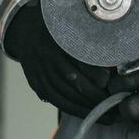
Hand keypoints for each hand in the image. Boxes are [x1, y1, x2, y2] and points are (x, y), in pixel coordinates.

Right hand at [3, 1, 120, 122]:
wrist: (25, 30)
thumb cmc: (55, 27)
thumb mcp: (69, 24)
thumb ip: (87, 36)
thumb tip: (113, 55)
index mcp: (56, 40)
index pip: (76, 59)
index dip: (93, 73)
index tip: (108, 80)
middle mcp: (46, 57)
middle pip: (71, 80)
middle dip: (94, 95)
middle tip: (114, 103)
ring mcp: (40, 72)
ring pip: (64, 95)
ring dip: (86, 107)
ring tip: (106, 114)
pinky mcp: (37, 83)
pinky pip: (55, 100)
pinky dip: (72, 109)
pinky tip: (88, 114)